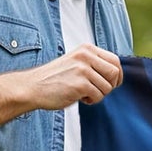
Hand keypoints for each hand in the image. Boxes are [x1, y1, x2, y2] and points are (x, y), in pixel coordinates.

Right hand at [0, 44, 123, 140]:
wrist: (33, 87)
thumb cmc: (55, 78)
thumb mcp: (76, 63)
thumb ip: (94, 64)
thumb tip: (118, 75)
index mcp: (86, 49)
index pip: (115, 60)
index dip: (117, 75)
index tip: (110, 84)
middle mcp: (86, 56)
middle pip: (115, 73)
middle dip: (110, 86)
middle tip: (96, 90)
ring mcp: (83, 69)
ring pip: (107, 87)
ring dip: (98, 95)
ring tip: (83, 93)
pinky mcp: (80, 84)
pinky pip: (98, 96)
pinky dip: (91, 101)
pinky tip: (79, 98)